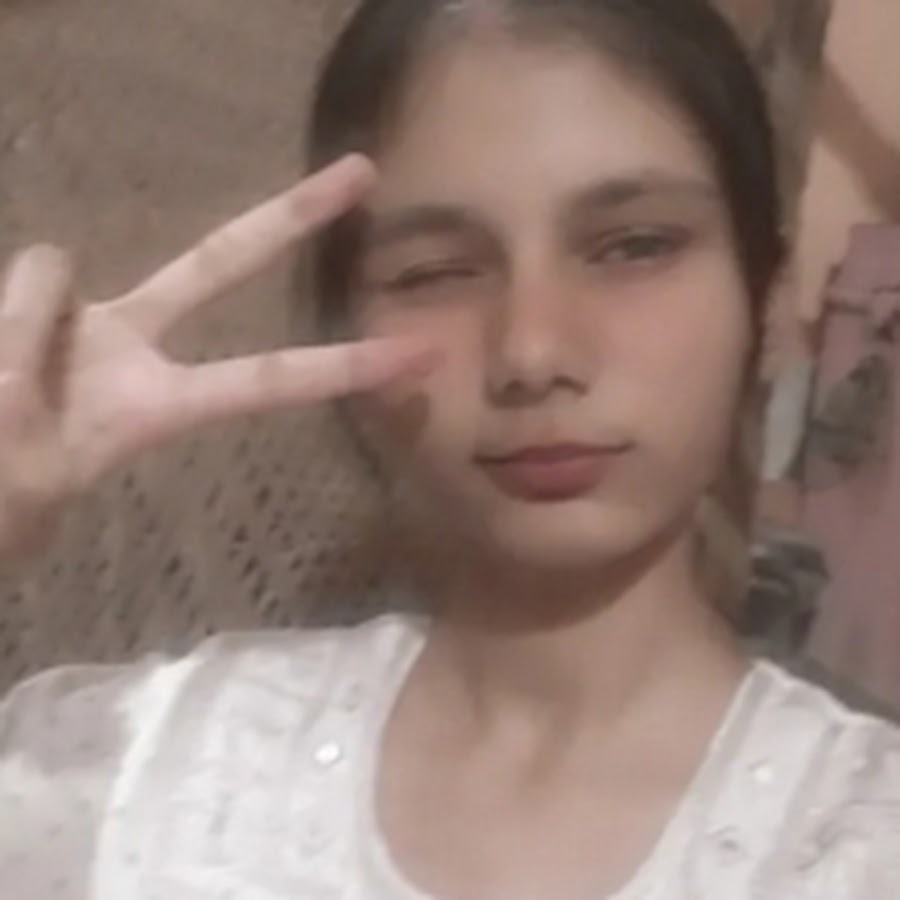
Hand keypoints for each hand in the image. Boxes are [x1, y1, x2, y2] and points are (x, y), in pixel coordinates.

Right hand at [0, 155, 431, 556]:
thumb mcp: (22, 460)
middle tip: (363, 170)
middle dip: (290, 218)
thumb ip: (29, 369)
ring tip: (1, 393)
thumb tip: (48, 273)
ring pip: (49, 272)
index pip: (267, 381)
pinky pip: (19, 282)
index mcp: (159, 408)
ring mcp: (89, 321)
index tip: (418, 354)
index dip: (340, 367)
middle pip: (223, 264)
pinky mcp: (33, 300)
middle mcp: (138, 349)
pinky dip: (4, 320)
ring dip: (11, 330)